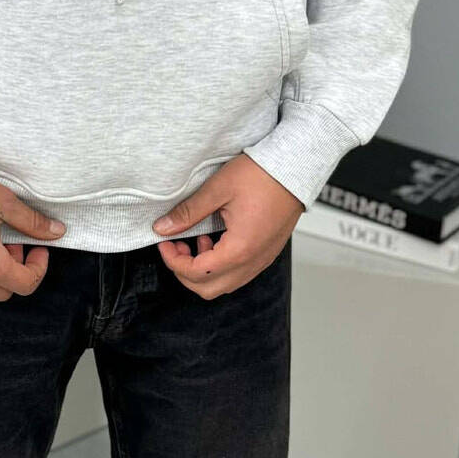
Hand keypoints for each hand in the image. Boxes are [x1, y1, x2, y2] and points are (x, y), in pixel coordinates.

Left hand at [151, 153, 304, 298]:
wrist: (294, 168)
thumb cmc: (262, 175)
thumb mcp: (217, 189)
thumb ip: (188, 213)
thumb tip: (163, 228)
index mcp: (239, 249)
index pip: (196, 273)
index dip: (173, 261)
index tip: (164, 244)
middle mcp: (253, 261)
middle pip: (209, 289)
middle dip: (185, 272)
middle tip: (175, 246)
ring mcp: (262, 259)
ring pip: (225, 284)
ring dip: (204, 270)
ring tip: (196, 240)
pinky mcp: (267, 253)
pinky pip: (239, 273)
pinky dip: (221, 266)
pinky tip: (215, 239)